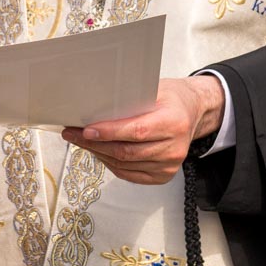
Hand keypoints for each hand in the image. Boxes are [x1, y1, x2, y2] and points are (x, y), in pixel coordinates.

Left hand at [61, 75, 223, 185]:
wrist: (193, 113)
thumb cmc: (172, 99)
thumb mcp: (155, 89)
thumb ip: (130, 99)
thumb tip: (95, 105)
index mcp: (174, 123)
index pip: (137, 131)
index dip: (109, 132)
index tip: (86, 129)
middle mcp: (174, 148)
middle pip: (126, 151)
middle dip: (94, 143)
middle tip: (72, 133)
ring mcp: (169, 166)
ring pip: (124, 165)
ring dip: (98, 153)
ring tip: (80, 141)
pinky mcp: (162, 176)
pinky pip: (128, 173)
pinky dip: (109, 163)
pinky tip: (98, 152)